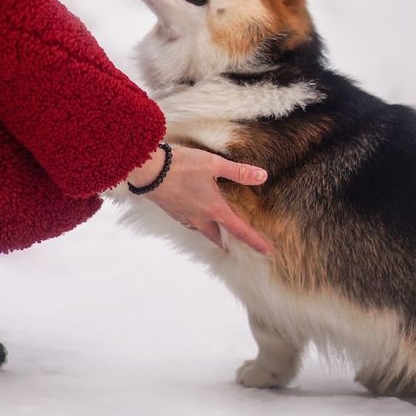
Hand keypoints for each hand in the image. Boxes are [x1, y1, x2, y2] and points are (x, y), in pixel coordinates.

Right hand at [126, 144, 272, 255]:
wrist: (148, 170)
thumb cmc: (181, 165)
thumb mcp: (213, 164)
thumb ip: (238, 171)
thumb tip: (262, 176)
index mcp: (213, 209)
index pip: (239, 231)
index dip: (255, 242)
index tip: (267, 252)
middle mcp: (199, 218)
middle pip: (219, 237)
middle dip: (229, 242)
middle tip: (239, 243)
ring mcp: (184, 216)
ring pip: (203, 230)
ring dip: (213, 232)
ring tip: (220, 227)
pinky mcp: (172, 211)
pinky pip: (189, 222)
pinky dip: (198, 222)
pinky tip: (197, 212)